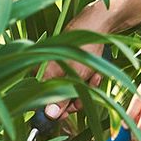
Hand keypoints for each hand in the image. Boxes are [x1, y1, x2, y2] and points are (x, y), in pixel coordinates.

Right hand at [40, 0, 140, 120]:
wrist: (98, 25)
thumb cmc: (83, 48)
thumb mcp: (74, 77)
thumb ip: (61, 98)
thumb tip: (49, 115)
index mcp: (43, 73)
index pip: (41, 100)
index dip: (55, 110)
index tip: (66, 114)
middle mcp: (49, 70)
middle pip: (59, 96)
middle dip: (75, 97)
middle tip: (85, 95)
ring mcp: (62, 65)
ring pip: (73, 88)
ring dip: (86, 87)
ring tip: (93, 77)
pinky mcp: (73, 62)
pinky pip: (80, 78)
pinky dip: (89, 78)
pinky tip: (96, 73)